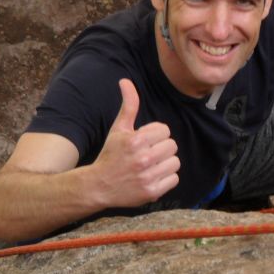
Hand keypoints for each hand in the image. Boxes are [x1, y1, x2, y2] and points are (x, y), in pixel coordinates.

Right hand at [89, 79, 179, 207]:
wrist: (98, 186)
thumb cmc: (111, 155)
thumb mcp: (118, 128)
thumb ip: (128, 105)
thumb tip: (125, 80)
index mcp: (136, 140)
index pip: (165, 130)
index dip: (156, 135)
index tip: (145, 141)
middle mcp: (142, 158)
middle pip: (172, 146)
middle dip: (161, 148)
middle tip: (147, 154)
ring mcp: (147, 176)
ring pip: (175, 162)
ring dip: (165, 163)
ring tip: (150, 165)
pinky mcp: (151, 192)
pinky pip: (174, 179)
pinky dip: (166, 179)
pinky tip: (152, 177)